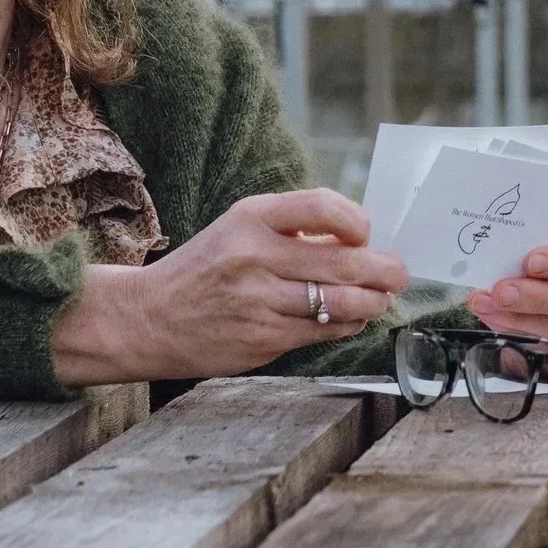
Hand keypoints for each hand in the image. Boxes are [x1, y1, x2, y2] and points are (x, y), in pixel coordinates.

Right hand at [49, 188, 409, 384]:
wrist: (148, 318)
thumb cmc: (203, 269)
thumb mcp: (237, 229)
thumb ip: (290, 229)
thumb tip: (356, 239)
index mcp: (250, 217)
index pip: (322, 206)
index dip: (357, 221)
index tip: (366, 233)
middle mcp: (255, 256)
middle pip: (343, 259)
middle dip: (384, 269)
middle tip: (399, 272)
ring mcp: (259, 301)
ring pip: (340, 301)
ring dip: (372, 302)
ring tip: (381, 299)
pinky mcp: (263, 340)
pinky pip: (322, 331)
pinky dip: (347, 324)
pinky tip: (353, 318)